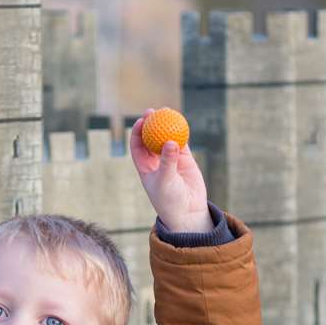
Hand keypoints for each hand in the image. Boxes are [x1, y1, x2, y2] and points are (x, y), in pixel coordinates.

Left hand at [130, 109, 211, 233]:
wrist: (188, 212)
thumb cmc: (171, 200)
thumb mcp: (166, 181)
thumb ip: (168, 161)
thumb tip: (170, 141)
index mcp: (145, 168)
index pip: (137, 146)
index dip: (137, 132)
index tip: (140, 121)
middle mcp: (156, 162)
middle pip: (150, 138)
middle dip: (150, 124)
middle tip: (153, 111)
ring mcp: (171, 159)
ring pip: (166, 138)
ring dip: (166, 125)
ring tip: (167, 111)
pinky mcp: (185, 160)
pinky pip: (182, 142)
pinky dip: (181, 133)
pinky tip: (181, 122)